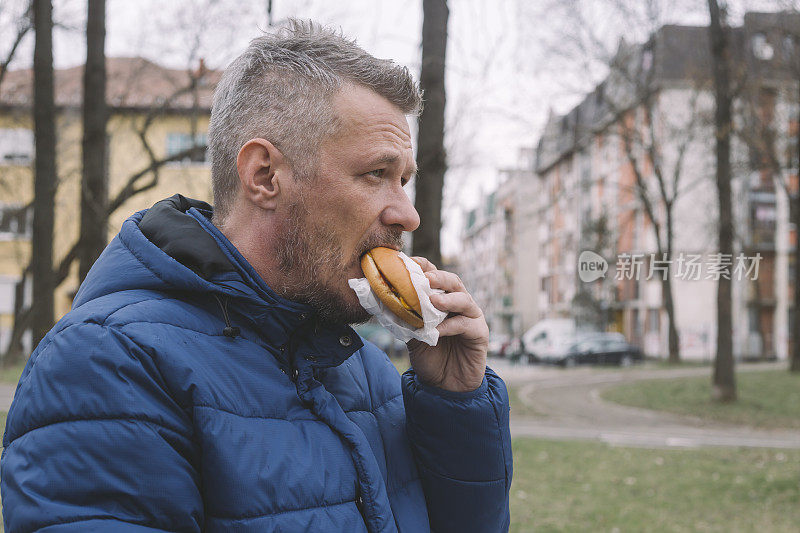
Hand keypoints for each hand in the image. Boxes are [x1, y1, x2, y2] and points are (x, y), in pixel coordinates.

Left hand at [406, 256, 488, 391]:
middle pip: (452, 282)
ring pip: (464, 299)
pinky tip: (438, 331)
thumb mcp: (411, 336)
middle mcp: (458, 304)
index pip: (434, 275)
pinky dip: (451, 326)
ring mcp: (471, 317)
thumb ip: (402, 319)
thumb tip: (380, 303)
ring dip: (448, 299)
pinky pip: (466, 325)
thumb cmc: (430, 357)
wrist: (445, 386)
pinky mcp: (480, 334)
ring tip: (433, 301)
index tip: (408, 263)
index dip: (423, 267)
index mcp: (442, 299)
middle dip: (439, 277)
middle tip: (425, 278)